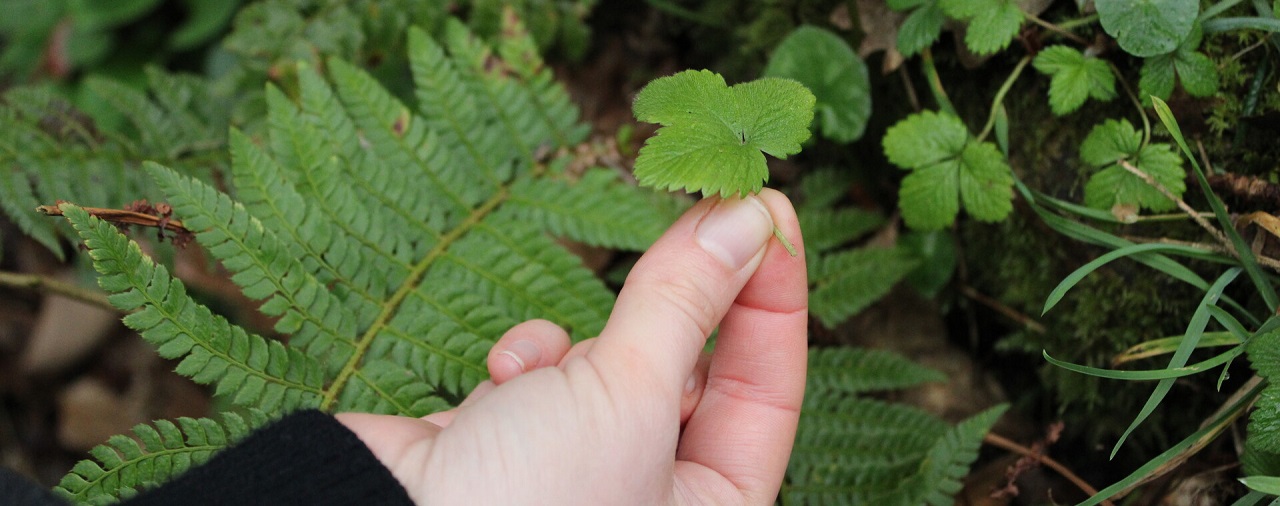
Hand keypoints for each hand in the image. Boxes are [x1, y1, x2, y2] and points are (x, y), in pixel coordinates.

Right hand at [337, 189, 806, 504]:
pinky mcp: (510, 442)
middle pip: (691, 367)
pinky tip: (501, 380)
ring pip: (612, 360)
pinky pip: (546, 372)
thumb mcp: (629, 395)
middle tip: (692, 206)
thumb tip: (750, 217)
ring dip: (584, 345)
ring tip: (549, 369)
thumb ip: (688, 301)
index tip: (765, 206)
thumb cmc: (522, 504)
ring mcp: (577, 469)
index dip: (774, 297)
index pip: (769, 391)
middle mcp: (648, 496)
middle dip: (676, 304)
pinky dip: (527, 361)